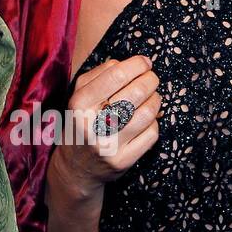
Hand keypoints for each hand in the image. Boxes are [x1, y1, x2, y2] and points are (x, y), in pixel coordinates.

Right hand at [49, 54, 160, 201]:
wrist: (75, 168)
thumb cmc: (82, 122)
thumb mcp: (79, 95)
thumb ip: (100, 74)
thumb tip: (131, 64)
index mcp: (79, 104)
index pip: (116, 76)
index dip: (137, 65)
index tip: (145, 63)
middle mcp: (92, 125)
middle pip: (136, 93)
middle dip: (150, 80)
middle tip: (152, 78)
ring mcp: (108, 145)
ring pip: (147, 113)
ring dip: (156, 100)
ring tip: (152, 96)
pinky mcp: (123, 160)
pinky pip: (151, 133)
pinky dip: (154, 122)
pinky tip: (146, 120)